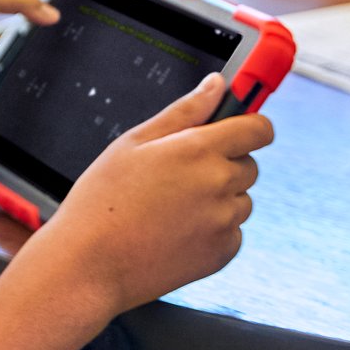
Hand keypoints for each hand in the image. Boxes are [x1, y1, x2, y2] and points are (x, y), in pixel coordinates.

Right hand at [36, 74, 271, 316]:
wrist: (89, 264)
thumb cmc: (102, 200)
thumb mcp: (134, 142)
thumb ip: (184, 110)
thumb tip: (217, 85)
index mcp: (199, 149)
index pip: (259, 128)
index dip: (250, 125)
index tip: (238, 128)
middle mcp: (219, 184)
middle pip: (249, 163)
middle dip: (225, 162)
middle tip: (181, 173)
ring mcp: (223, 222)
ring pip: (240, 199)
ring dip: (220, 198)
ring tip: (172, 207)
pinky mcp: (222, 253)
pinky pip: (232, 232)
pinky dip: (214, 229)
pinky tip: (176, 230)